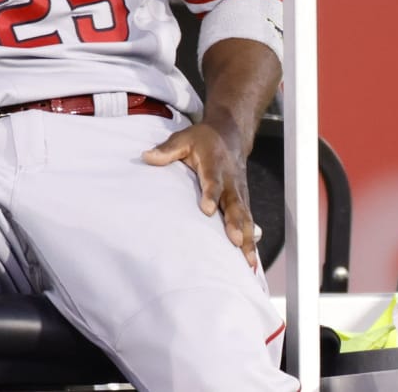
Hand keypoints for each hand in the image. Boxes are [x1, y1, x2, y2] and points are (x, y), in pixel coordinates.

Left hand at [142, 123, 257, 266]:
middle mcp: (231, 181)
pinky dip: (251, 242)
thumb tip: (146, 157)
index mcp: (214, 164)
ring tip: (248, 261)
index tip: (207, 210)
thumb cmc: (202, 140)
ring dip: (248, 238)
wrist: (230, 136)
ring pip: (245, 216)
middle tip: (236, 240)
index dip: (211, 194)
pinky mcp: (243, 202)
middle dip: (236, 223)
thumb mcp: (183, 139)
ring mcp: (239, 193)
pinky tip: (250, 262)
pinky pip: (249, 223)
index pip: (213, 181)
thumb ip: (167, 150)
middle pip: (235, 204)